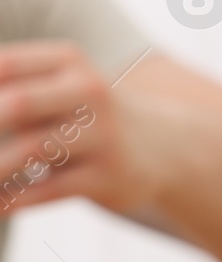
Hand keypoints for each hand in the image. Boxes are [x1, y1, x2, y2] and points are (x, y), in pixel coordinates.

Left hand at [0, 40, 144, 212]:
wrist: (165, 148)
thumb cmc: (84, 116)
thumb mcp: (56, 87)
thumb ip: (9, 89)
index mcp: (67, 61)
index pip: (4, 66)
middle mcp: (88, 92)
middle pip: (18, 104)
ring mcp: (102, 135)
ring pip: (31, 152)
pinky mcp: (108, 176)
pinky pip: (49, 190)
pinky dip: (13, 200)